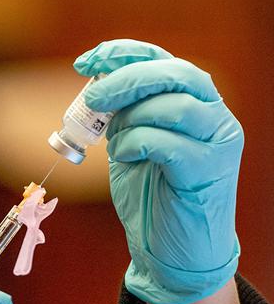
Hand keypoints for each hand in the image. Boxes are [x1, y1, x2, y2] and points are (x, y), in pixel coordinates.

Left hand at [74, 39, 242, 303]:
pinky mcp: (207, 171)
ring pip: (175, 104)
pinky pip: (167, 142)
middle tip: (92, 98)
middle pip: (175, 73)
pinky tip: (123, 157)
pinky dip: (136, 143)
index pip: (165, 59)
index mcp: (196, 103)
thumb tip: (95, 88)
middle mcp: (215, 116)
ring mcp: (217, 143)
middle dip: (126, 79)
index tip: (87, 61)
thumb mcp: (130, 144)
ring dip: (131, 118)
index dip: (125, 53)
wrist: (173, 250)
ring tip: (113, 142)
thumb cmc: (151, 196)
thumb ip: (122, 115)